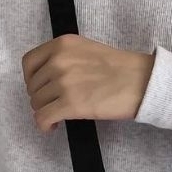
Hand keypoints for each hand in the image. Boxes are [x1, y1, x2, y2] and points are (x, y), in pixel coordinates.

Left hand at [21, 34, 154, 131]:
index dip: (31, 79)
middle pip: (32, 87)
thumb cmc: (121, 69)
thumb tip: (49, 79)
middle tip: (55, 105)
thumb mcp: (88, 50)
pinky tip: (53, 127)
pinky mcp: (71, 104)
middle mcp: (59, 61)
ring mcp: (64, 83)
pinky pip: (43, 118)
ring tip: (59, 116)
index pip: (29, 63)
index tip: (40, 88)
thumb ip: (65, 58)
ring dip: (45, 112)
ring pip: (36, 104)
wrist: (141, 81)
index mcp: (63, 45)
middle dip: (42, 99)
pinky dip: (44, 125)